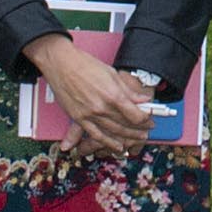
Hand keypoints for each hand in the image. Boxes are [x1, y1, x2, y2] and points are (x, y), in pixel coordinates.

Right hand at [27, 41, 153, 152]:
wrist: (61, 64)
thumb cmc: (85, 64)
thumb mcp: (112, 74)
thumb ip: (128, 90)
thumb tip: (143, 100)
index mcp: (113, 94)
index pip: (135, 115)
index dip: (146, 119)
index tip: (150, 119)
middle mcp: (102, 107)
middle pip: (126, 124)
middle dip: (139, 128)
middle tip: (148, 129)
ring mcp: (89, 115)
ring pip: (113, 132)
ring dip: (128, 137)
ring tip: (138, 138)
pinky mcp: (79, 118)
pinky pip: (95, 135)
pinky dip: (108, 143)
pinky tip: (118, 147)